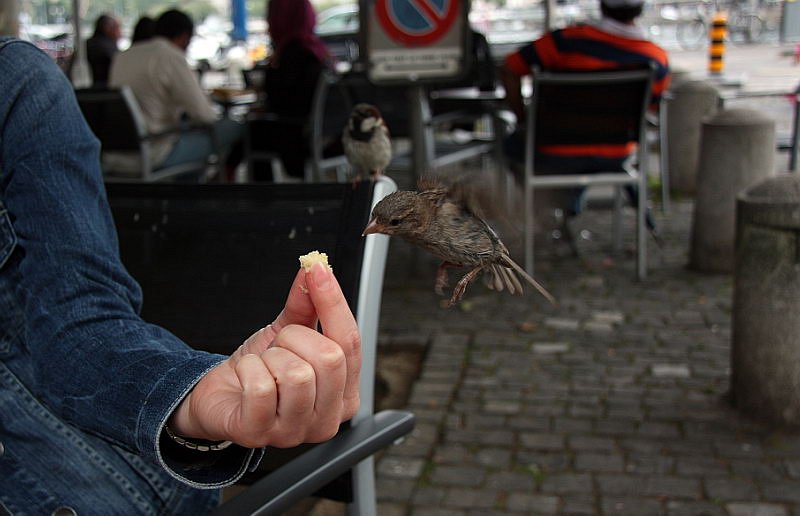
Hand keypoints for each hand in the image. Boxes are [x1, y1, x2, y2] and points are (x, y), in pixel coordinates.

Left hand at [168, 262, 360, 447]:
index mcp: (345, 393)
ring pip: (297, 375)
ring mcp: (295, 432)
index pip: (351, 343)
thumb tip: (318, 269)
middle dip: (294, 338)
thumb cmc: (262, 370)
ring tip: (263, 365)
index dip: (334, 303)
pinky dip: (248, 370)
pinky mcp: (260, 434)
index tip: (319, 270)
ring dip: (270, 358)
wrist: (221, 396)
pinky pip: (261, 388)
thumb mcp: (289, 332)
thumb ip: (308, 304)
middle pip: (329, 359)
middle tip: (278, 345)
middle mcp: (327, 419)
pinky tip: (246, 377)